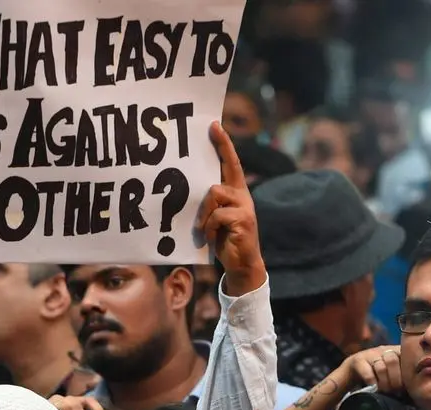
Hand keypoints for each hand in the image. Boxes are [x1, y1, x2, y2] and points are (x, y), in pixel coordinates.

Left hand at [198, 121, 264, 295]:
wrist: (241, 263)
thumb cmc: (224, 239)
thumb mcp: (215, 217)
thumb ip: (209, 203)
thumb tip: (185, 190)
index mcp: (236, 192)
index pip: (231, 163)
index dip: (223, 144)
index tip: (214, 125)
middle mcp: (242, 195)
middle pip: (222, 177)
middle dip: (215, 165)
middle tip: (210, 141)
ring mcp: (245, 207)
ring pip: (215, 195)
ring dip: (205, 215)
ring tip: (204, 229)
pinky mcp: (244, 220)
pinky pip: (217, 216)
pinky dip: (209, 228)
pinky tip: (210, 237)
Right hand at [339, 345, 402, 392]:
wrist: (352, 372)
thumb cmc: (379, 376)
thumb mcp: (393, 373)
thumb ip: (405, 376)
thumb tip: (418, 390)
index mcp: (397, 351)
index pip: (406, 356)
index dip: (408, 373)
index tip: (407, 387)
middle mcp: (384, 350)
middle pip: (393, 360)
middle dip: (395, 380)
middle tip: (396, 392)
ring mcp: (370, 354)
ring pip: (381, 367)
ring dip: (384, 383)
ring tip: (386, 392)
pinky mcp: (358, 360)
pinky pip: (368, 372)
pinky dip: (373, 383)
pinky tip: (374, 389)